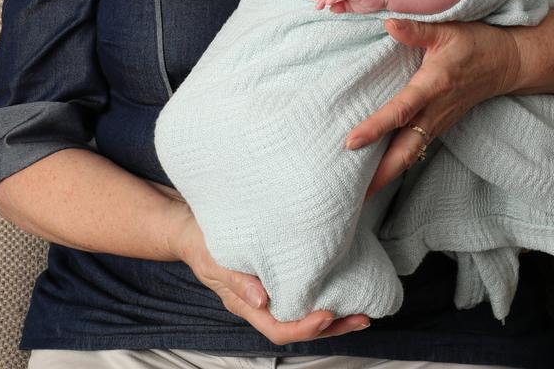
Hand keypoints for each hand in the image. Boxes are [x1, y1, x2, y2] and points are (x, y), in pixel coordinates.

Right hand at [166, 198, 368, 342]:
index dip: (305, 327)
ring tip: (362, 308)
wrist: (191, 226)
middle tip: (362, 318)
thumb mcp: (214, 260)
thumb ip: (235, 280)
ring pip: (305, 311)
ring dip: (334, 314)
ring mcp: (269, 290)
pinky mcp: (277, 273)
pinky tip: (343, 282)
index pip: (278, 328)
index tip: (327, 315)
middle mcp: (261, 303)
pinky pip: (304, 291)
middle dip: (332, 327)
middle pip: (299, 326)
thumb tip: (260, 300)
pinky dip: (325, 291)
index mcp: (246, 305)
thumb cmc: (202, 242)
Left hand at [346, 17, 520, 195]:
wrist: (506, 63)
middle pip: (406, 150)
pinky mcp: (439, 125)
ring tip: (362, 191)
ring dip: (388, 173)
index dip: (376, 127)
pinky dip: (398, 162)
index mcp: (433, 86)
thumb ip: (416, 30)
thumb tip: (388, 23)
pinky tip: (380, 170)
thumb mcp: (447, 30)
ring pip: (411, 154)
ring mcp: (439, 122)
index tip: (351, 142)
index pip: (400, 111)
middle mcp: (435, 110)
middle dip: (381, 173)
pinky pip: (416, 148)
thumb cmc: (475, 43)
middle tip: (354, 192)